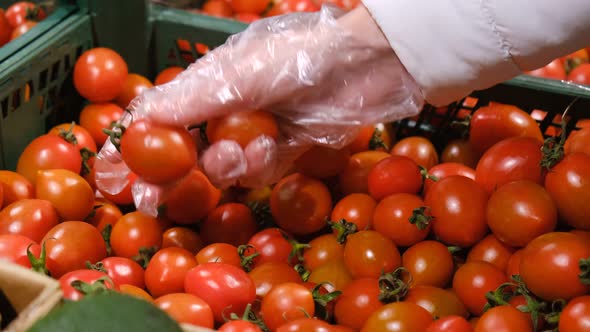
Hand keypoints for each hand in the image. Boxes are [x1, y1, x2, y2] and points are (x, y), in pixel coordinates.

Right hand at [94, 4, 424, 214]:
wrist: (354, 68)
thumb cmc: (288, 59)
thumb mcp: (231, 77)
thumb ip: (185, 103)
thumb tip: (136, 119)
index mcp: (204, 88)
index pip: (159, 120)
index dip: (134, 146)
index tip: (112, 172)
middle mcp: (223, 113)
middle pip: (184, 154)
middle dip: (168, 177)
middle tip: (150, 199)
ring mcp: (252, 134)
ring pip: (220, 168)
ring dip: (223, 165)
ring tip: (240, 151)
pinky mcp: (281, 152)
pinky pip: (256, 173)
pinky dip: (258, 165)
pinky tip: (270, 146)